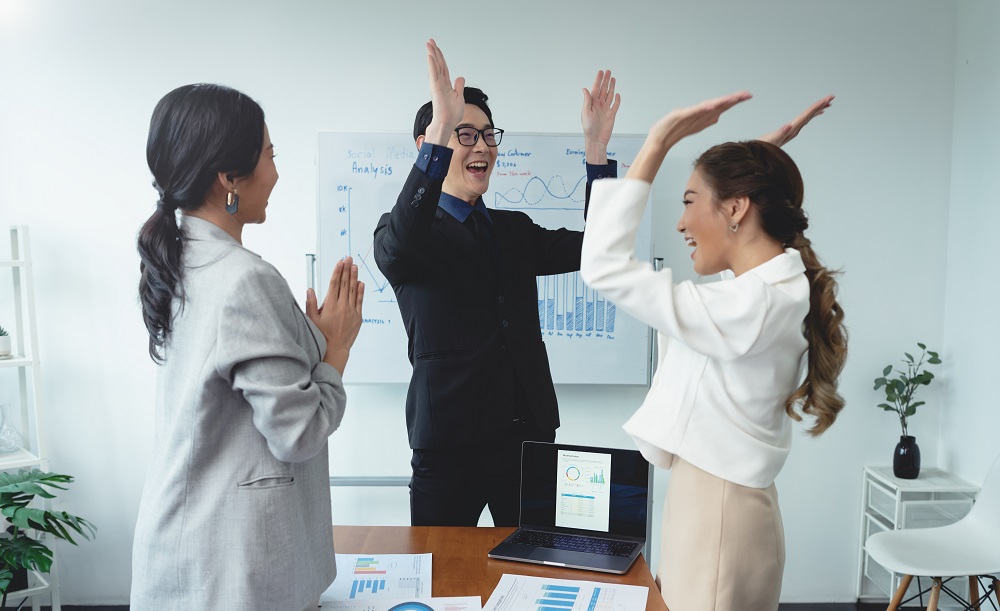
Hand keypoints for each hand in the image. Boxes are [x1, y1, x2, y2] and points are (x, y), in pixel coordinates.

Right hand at [306, 257, 363, 374]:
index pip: (334, 284)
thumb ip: (311, 304)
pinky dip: (360, 291)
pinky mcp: (358, 317)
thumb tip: (310, 289)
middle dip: (346, 269)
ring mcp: (351, 311)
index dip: (337, 271)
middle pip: (344, 284)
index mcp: (330, 306)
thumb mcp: (312, 320)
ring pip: (353, 290)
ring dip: (354, 277)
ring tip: (355, 266)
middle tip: (348, 258)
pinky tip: (360, 282)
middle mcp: (342, 306)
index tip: (339, 262)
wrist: (336, 349)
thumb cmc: (322, 335)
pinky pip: (360, 301)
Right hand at [423, 39, 465, 145]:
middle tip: (430, 41)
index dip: (440, 57)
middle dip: (434, 52)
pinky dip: (432, 65)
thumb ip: (459, 86)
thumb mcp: (459, 97)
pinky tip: (430, 56)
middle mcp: (440, 83)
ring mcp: (437, 85)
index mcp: (446, 84)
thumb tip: (460, 77)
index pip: (443, 67)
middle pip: (438, 64)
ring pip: (434, 66)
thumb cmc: (452, 114)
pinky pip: (434, 74)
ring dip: (432, 54)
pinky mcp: (436, 88)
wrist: (447, 123)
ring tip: (429, 44)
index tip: (436, 48)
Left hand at [581, 69, 620, 161]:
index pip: (596, 88)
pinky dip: (617, 100)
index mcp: (592, 103)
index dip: (598, 80)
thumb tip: (584, 89)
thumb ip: (587, 100)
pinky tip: (617, 94)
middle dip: (606, 80)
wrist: (596, 139)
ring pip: (609, 95)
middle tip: (608, 71)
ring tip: (613, 79)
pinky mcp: (611, 115)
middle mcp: (599, 105)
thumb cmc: (589, 128)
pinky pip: (615, 105)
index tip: (601, 72)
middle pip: (603, 89)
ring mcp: (605, 109)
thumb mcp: (586, 112)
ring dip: (611, 87)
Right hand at [626, 91, 750, 181]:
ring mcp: (692, 114)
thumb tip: (717, 117)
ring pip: (711, 106)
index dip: (735, 100)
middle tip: (747, 94)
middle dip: (734, 99)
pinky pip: (696, 112)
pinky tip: (712, 107)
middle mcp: (700, 113)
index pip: (723, 106)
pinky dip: (704, 109)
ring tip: (734, 98)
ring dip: (723, 102)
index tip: (747, 95)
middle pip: (720, 104)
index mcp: (704, 115)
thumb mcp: (694, 125)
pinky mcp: (683, 116)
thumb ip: (705, 120)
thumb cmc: (673, 130)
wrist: (660, 139)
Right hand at [757, 95, 833, 147]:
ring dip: (817, 109)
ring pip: (808, 117)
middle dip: (821, 105)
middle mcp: (794, 130)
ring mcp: (792, 131)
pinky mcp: (789, 131)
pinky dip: (809, 115)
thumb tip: (789, 126)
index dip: (816, 107)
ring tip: (827, 103)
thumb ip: (780, 133)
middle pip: (810, 115)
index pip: (806, 116)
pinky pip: (803, 121)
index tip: (826, 100)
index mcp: (791, 129)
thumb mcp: (770, 140)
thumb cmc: (762, 149)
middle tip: (831, 97)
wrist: (760, 157)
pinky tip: (812, 114)